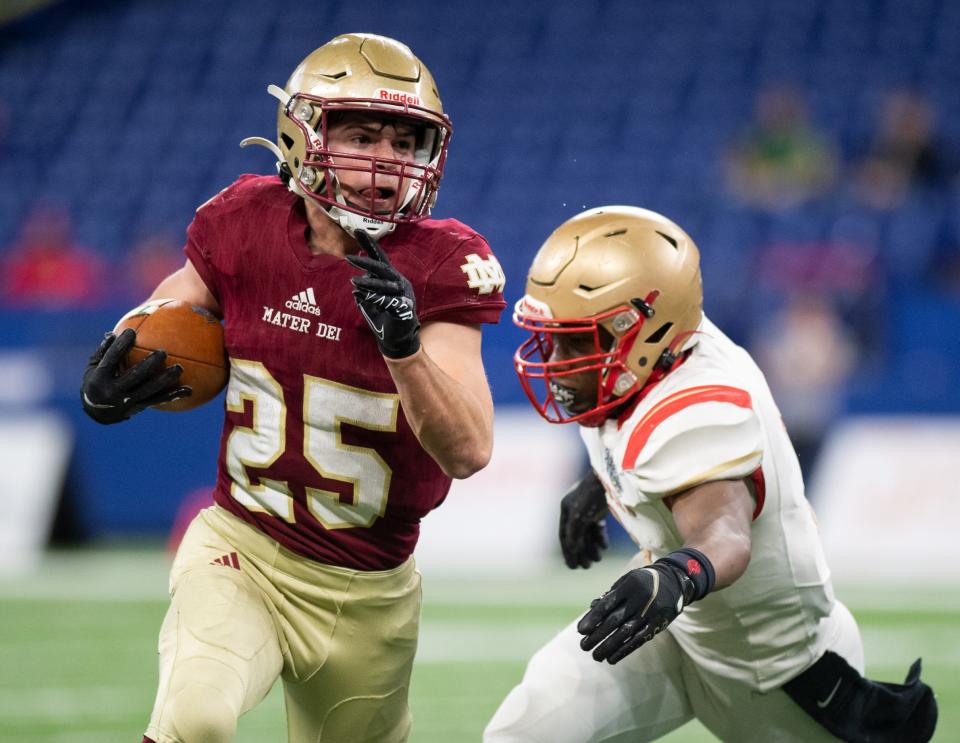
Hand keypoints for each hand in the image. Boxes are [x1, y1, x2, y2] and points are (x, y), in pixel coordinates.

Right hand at [80, 328, 190, 424]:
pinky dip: (173, 394)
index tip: (131, 332)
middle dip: (149, 364)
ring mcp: (127, 401)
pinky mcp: (139, 407)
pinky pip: (158, 400)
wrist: (97, 412)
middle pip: (134, 376)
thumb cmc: (96, 381)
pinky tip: (188, 389)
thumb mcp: (93, 367)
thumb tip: (112, 333)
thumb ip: (103, 351)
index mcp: (99, 378)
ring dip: (165, 379)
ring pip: (149, 390)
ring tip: (179, 368)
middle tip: (162, 352)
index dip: (121, 346)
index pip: (111, 359)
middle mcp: (112, 391)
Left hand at [346, 230, 420, 358]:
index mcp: (391, 278)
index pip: (379, 258)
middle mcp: (399, 283)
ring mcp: (403, 295)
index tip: (357, 230)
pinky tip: (364, 295)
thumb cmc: (383, 319)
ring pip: (385, 284)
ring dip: (368, 282)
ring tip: (353, 280)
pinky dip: (376, 298)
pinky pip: (389, 301)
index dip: (369, 244)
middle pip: (383, 267)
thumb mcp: (369, 302)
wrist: (397, 340)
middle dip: (366, 261)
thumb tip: (357, 282)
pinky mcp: (404, 309)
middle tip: (348, 258)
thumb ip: (364, 290)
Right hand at [559, 470, 608, 568]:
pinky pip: (597, 527)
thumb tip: (571, 550)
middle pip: (576, 535)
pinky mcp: (601, 508)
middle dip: (581, 552)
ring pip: (587, 533)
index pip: (564, 535)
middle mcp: (575, 508)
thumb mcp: (579, 517)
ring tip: (597, 559)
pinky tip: (604, 547)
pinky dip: (600, 538)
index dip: (567, 552)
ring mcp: (589, 508)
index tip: (572, 566)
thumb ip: (573, 534)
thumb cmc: (593, 495)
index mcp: (566, 508)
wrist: (612, 478)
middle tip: (586, 566)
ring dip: (591, 547)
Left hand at [576, 561, 688, 663]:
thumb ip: (611, 594)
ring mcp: (649, 613)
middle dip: (598, 635)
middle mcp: (639, 600)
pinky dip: (624, 650)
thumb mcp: (627, 580)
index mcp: (629, 586)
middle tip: (583, 646)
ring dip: (609, 646)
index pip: (608, 604)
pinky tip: (612, 658)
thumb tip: (591, 609)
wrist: (674, 582)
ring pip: (626, 633)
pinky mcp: (657, 624)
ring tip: (596, 655)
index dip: (593, 618)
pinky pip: (639, 639)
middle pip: (615, 621)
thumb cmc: (642, 581)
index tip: (580, 630)